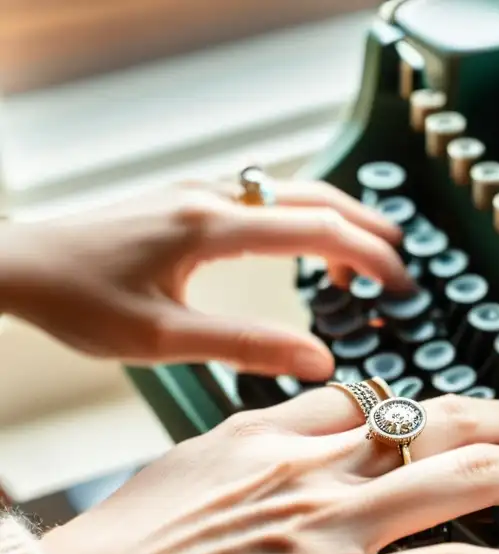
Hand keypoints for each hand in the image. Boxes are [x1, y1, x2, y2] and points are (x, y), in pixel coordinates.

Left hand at [0, 177, 410, 380]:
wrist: (18, 264)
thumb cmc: (78, 299)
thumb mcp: (162, 338)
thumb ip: (246, 347)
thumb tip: (319, 359)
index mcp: (212, 227)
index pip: (318, 229)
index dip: (369, 256)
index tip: (401, 283)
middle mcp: (211, 197)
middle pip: (315, 197)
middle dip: (365, 228)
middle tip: (400, 264)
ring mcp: (199, 192)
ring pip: (290, 191)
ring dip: (334, 219)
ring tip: (360, 260)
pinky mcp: (186, 198)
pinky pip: (263, 196)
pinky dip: (300, 217)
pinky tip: (300, 244)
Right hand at [40, 391, 498, 553]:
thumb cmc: (129, 542)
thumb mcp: (197, 462)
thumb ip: (268, 439)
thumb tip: (318, 420)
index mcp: (277, 432)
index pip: (382, 402)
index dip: (444, 408)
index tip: (481, 419)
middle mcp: (315, 467)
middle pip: (440, 423)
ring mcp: (328, 529)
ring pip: (458, 483)